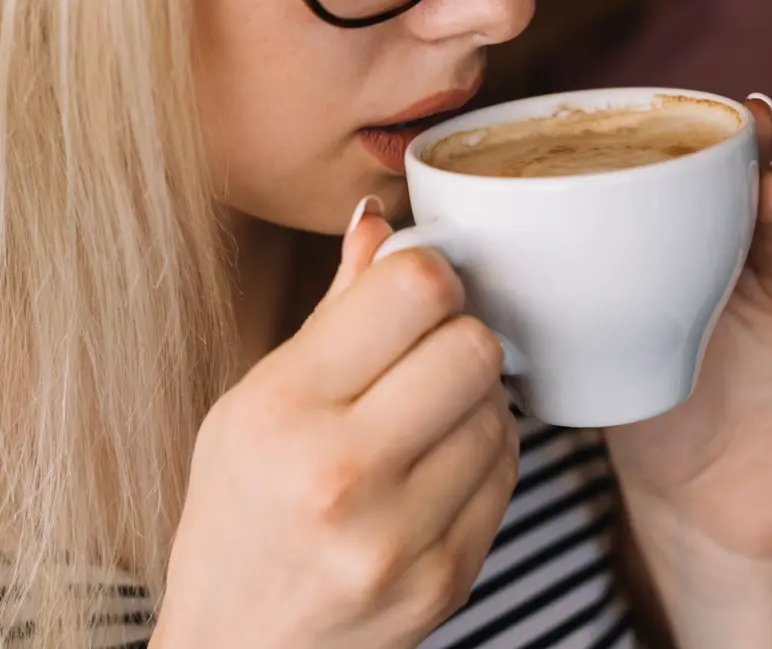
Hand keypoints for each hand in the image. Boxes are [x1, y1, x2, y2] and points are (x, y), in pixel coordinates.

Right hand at [152, 201, 517, 648]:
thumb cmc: (239, 511)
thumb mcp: (254, 401)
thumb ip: (333, 309)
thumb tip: (380, 218)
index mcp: (283, 410)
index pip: (414, 289)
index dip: (429, 274)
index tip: (418, 290)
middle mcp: (342, 474)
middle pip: (473, 344)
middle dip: (457, 333)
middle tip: (426, 352)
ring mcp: (402, 536)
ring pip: (500, 406)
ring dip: (472, 398)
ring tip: (425, 417)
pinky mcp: (448, 577)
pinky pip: (508, 470)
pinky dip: (483, 452)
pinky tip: (437, 465)